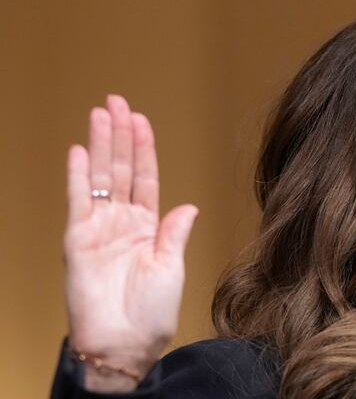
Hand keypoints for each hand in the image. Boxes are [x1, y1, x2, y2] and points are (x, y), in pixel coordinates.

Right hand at [63, 94, 198, 390]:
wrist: (125, 343)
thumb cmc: (151, 313)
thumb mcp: (172, 267)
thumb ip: (175, 232)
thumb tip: (189, 205)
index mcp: (148, 227)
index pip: (145, 178)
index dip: (143, 148)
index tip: (141, 120)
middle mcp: (122, 223)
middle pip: (120, 169)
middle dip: (119, 135)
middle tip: (117, 101)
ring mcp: (98, 229)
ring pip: (99, 177)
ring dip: (99, 144)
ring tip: (100, 113)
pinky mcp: (78, 240)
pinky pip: (78, 201)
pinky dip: (77, 175)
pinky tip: (78, 150)